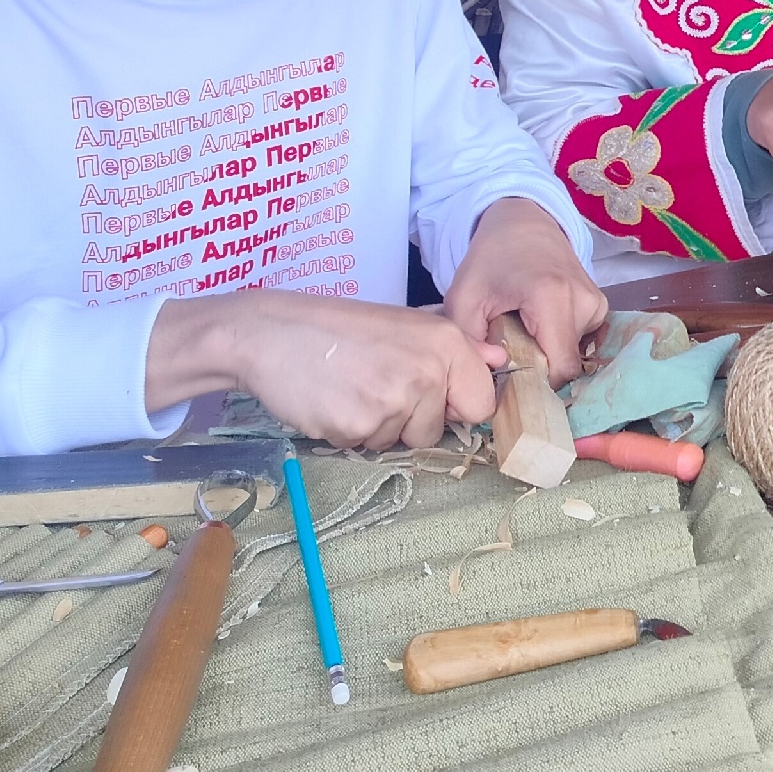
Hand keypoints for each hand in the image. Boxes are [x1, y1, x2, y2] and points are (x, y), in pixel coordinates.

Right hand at [147, 288, 508, 451]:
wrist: (271, 333)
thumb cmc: (340, 329)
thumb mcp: (405, 324)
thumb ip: (456, 348)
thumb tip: (501, 361)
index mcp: (446, 342)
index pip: (482, 404)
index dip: (455, 407)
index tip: (429, 397)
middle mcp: (426, 371)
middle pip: (436, 429)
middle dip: (409, 420)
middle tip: (374, 384)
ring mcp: (393, 401)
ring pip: (399, 441)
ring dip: (376, 426)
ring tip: (351, 388)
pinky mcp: (358, 426)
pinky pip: (365, 447)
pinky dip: (348, 432)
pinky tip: (331, 401)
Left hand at [442, 196, 607, 387]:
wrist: (523, 223)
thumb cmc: (490, 260)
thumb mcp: (463, 299)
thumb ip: (470, 342)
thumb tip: (489, 379)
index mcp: (551, 297)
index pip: (561, 367)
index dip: (537, 384)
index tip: (511, 380)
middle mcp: (584, 301)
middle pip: (569, 363)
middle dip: (540, 370)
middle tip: (510, 356)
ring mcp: (597, 302)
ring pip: (575, 354)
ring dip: (548, 354)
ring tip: (524, 334)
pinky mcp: (601, 305)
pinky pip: (581, 341)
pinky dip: (559, 342)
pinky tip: (540, 327)